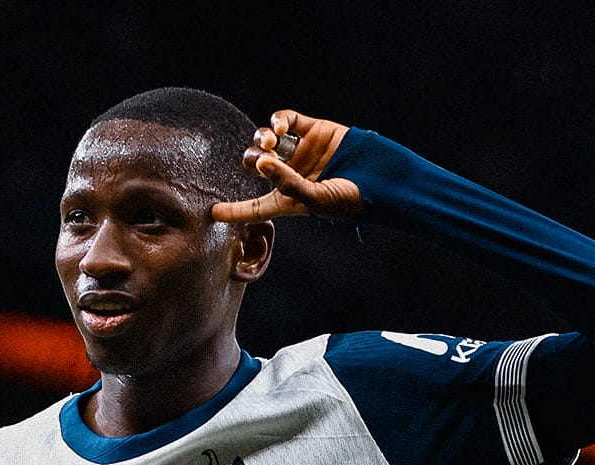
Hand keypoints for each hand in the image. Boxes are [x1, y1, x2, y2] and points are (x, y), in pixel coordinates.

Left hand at [212, 109, 361, 222]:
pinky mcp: (311, 129)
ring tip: (271, 143)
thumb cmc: (350, 198)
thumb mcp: (317, 199)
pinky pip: (285, 121)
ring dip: (261, 140)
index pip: (254, 207)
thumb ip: (288, 183)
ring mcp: (299, 151)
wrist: (381, 177)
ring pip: (265, 141)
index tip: (213, 212)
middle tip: (260, 161)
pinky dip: (277, 121)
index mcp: (288, 200)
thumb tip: (262, 161)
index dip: (233, 210)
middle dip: (250, 161)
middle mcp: (290, 175)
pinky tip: (278, 128)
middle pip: (254, 165)